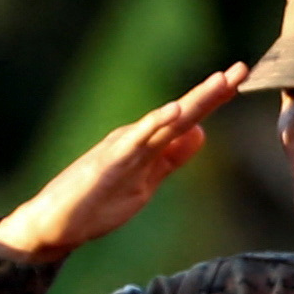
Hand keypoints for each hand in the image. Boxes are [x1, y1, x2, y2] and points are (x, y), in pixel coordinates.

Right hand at [0, 64, 249, 264]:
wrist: (52, 224)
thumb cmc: (94, 204)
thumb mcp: (146, 181)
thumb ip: (171, 158)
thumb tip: (200, 132)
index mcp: (146, 145)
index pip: (187, 118)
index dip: (214, 100)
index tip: (241, 78)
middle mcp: (136, 139)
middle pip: (182, 113)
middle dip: (212, 91)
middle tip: (241, 68)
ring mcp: (122, 149)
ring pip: (164, 121)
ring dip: (192, 101)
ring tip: (218, 81)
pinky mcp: (108, 163)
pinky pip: (135, 140)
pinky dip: (155, 123)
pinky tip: (175, 111)